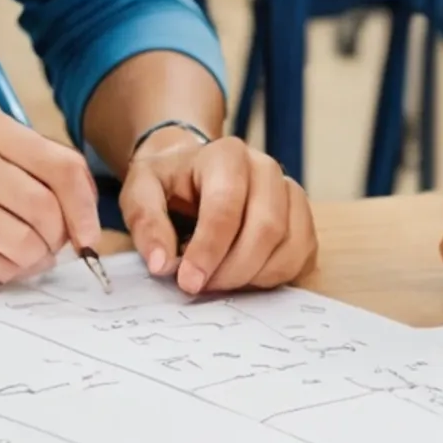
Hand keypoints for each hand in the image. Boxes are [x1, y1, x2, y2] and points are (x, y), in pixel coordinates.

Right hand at [0, 108, 101, 281]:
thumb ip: (27, 164)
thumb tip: (84, 212)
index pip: (61, 166)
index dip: (86, 207)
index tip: (89, 234)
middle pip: (45, 210)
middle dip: (58, 240)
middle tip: (50, 248)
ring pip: (23, 243)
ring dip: (33, 260)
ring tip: (23, 256)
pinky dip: (6, 270)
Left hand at [118, 126, 314, 293]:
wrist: (193, 172)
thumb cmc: (169, 183)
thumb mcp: (140, 191)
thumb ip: (146, 222)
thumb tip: (161, 264)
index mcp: (226, 155)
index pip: (226, 206)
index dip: (209, 250)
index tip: (188, 282)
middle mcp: (266, 169)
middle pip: (267, 227)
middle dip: (233, 269)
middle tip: (203, 287)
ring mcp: (290, 192)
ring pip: (290, 245)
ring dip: (254, 276)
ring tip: (220, 281)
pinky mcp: (302, 219)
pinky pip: (302, 256)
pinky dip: (275, 276)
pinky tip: (244, 276)